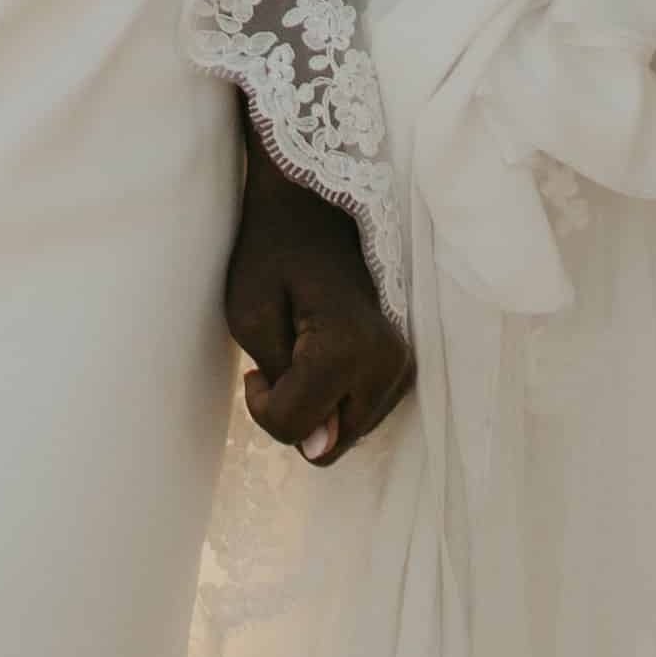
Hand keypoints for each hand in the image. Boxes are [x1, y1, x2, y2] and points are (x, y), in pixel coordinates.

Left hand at [222, 163, 414, 464]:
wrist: (315, 207)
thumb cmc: (272, 253)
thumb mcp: (249, 315)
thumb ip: (279, 387)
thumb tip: (318, 449)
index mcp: (348, 350)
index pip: (295, 431)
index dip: (260, 405)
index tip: (255, 365)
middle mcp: (389, 365)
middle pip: (328, 444)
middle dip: (295, 411)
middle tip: (281, 356)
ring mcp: (404, 367)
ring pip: (347, 434)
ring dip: (316, 406)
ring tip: (304, 348)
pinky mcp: (406, 367)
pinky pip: (362, 415)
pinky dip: (336, 398)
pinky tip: (325, 357)